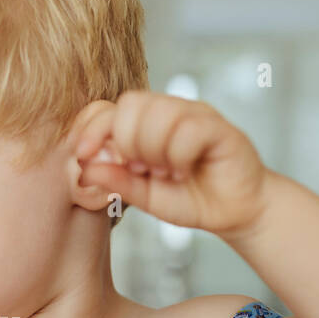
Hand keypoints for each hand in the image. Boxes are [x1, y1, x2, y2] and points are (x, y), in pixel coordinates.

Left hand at [72, 91, 267, 235]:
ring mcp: (195, 115)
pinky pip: (188, 128)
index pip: (111, 108)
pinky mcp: (218, 127)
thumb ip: (117, 182)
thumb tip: (84, 169)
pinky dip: (179, 156)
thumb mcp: (145, 196)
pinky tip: (185, 172)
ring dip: (154, 150)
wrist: (235, 213)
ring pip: (160, 112)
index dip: (92, 128)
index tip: (83, 155)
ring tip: (166, 173)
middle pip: (131, 104)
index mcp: (145, 125)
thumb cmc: (192, 199)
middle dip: (127, 142)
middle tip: (142, 169)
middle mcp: (170, 112)